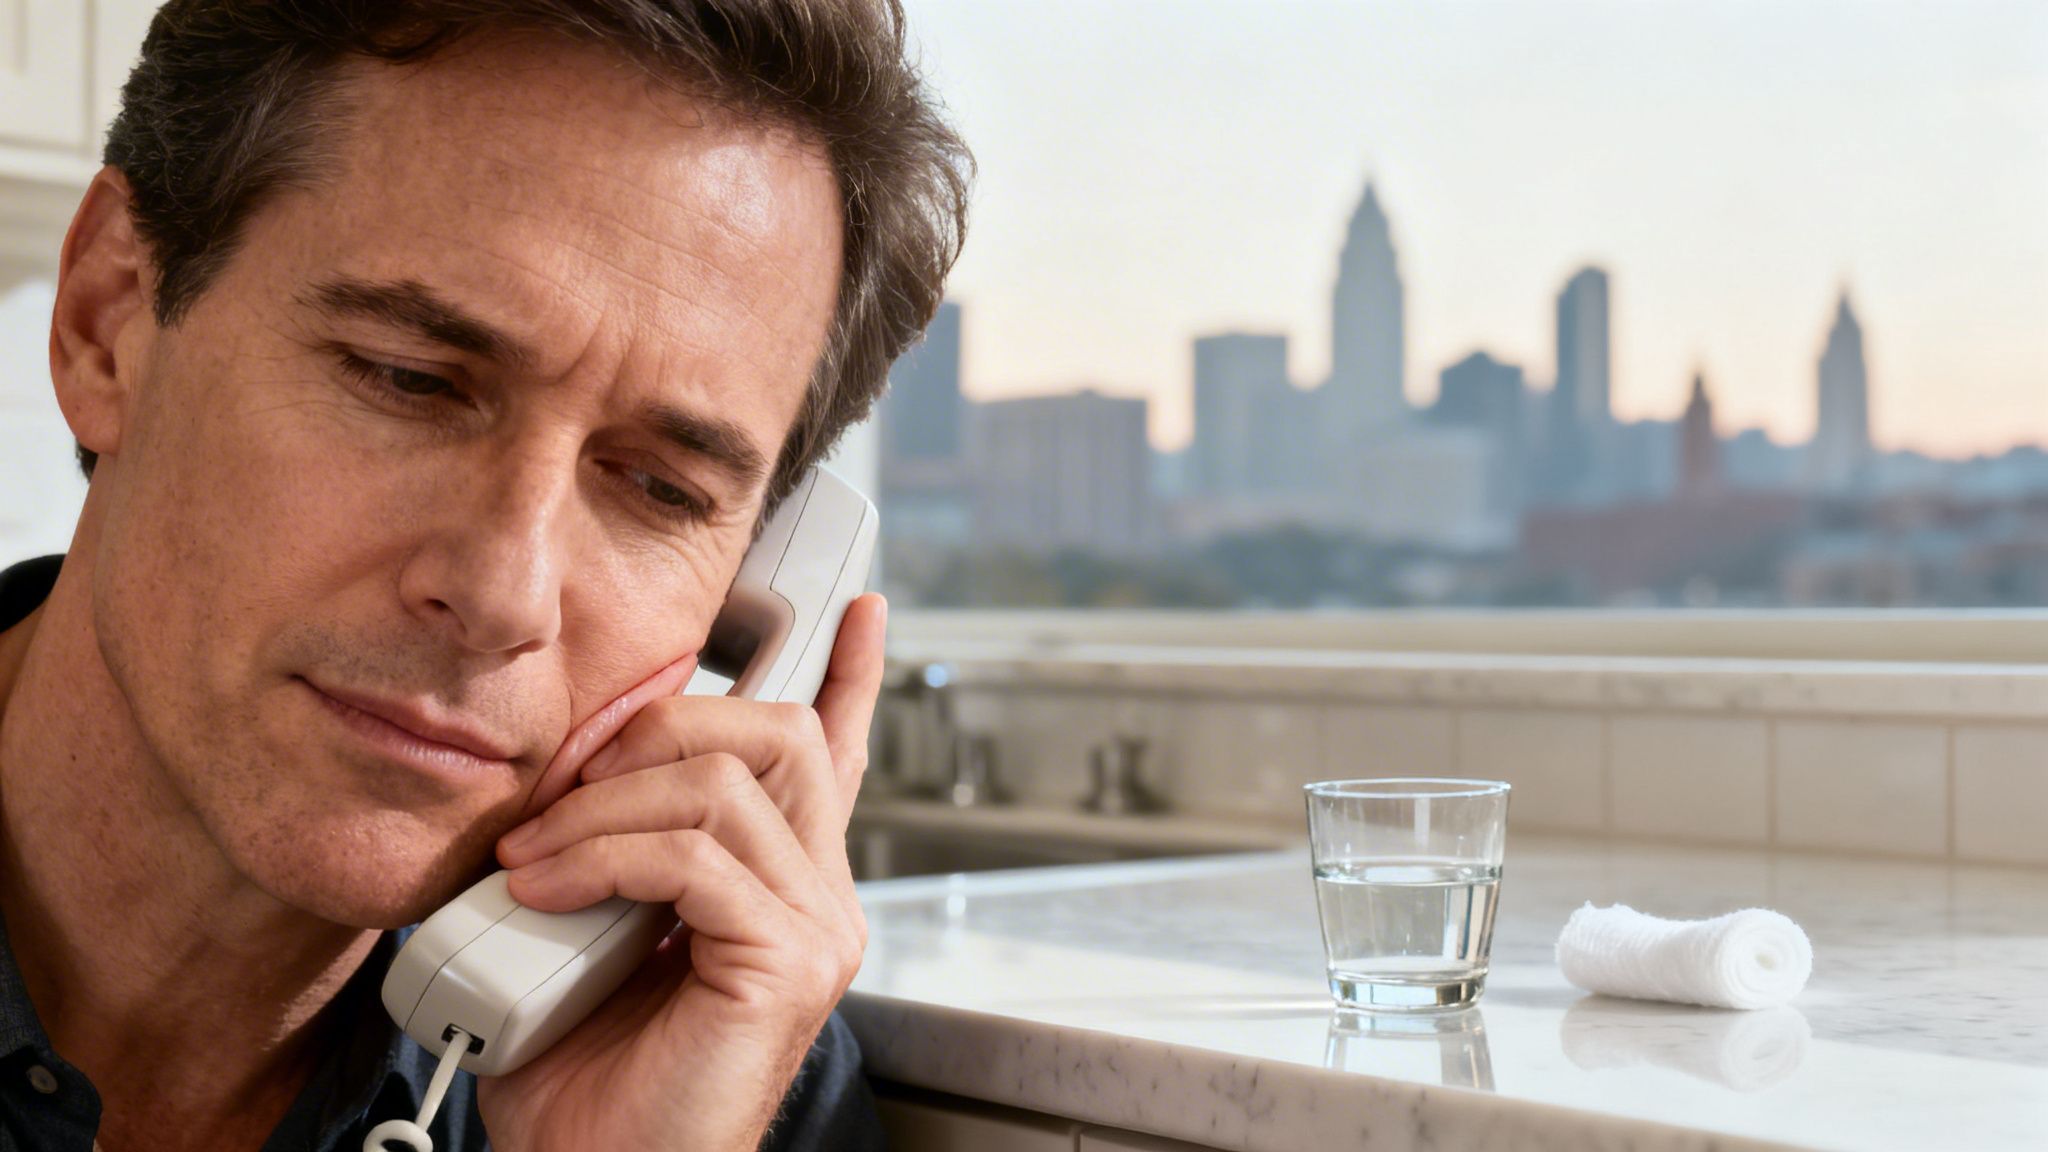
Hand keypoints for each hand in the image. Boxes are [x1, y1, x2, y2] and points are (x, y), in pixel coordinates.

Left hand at [472, 593, 885, 1151]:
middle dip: (660, 725)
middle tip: (568, 782)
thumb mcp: (586, 924)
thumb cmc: (582, 1077)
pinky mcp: (788, 965)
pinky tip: (550, 890)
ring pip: (730, 779)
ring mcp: (816, 930)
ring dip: (605, 804)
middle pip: (778, 731)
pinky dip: (606, 856)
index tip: (859, 611)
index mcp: (781, 884)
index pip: (835, 757)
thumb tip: (572, 762)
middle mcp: (819, 898)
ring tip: (534, 859)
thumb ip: (608, 845)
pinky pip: (697, 856)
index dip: (851, 677)